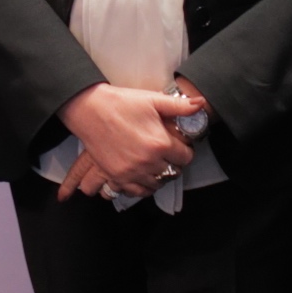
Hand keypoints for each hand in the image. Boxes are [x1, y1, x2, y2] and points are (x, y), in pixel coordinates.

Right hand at [56, 83, 198, 198]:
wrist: (90, 109)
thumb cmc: (122, 103)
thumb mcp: (153, 100)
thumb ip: (179, 106)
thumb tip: (201, 104)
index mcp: (160, 144)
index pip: (186, 157)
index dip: (185, 150)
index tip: (179, 145)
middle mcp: (148, 162)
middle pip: (172, 172)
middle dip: (173, 163)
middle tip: (168, 154)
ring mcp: (131, 172)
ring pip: (156, 184)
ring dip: (159, 176)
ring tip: (156, 165)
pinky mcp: (116, 176)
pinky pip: (136, 192)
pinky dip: (142, 187)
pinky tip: (143, 177)